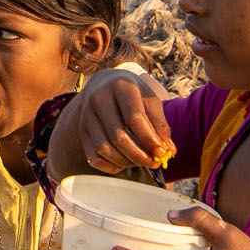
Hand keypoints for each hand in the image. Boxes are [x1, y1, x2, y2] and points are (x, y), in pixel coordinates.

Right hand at [55, 69, 175, 177]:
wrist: (105, 84)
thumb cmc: (134, 95)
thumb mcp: (150, 100)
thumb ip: (160, 124)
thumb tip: (168, 151)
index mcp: (120, 86)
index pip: (134, 118)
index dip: (149, 139)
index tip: (162, 152)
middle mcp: (99, 98)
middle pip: (118, 136)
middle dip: (139, 155)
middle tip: (154, 163)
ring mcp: (86, 115)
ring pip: (104, 148)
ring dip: (126, 162)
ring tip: (141, 161)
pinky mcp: (82, 131)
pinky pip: (93, 157)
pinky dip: (111, 166)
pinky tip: (125, 163)